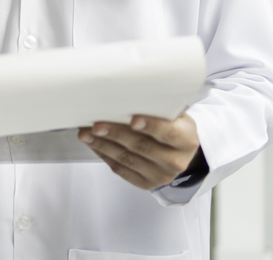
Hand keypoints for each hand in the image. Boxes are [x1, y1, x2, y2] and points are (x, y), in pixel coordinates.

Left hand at [78, 113, 200, 190]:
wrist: (180, 152)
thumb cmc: (173, 126)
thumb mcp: (175, 113)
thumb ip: (160, 105)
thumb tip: (132, 89)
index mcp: (186, 140)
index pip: (168, 133)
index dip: (151, 126)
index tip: (133, 119)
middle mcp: (176, 161)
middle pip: (142, 147)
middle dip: (116, 134)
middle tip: (97, 125)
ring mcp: (160, 175)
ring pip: (127, 159)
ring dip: (103, 145)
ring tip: (86, 134)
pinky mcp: (145, 183)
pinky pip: (121, 169)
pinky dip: (104, 155)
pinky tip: (94, 144)